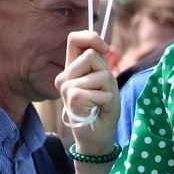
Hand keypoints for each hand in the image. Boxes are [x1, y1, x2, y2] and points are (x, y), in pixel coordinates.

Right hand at [55, 31, 119, 156]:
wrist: (98, 136)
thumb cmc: (103, 109)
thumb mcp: (105, 82)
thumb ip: (100, 64)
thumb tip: (99, 46)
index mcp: (72, 68)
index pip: (75, 39)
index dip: (91, 38)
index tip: (104, 48)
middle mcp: (65, 75)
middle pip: (91, 55)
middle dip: (106, 74)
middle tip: (103, 93)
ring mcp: (65, 86)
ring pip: (99, 74)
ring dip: (108, 90)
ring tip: (100, 102)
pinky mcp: (72, 97)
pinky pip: (100, 91)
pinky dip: (106, 100)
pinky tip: (98, 109)